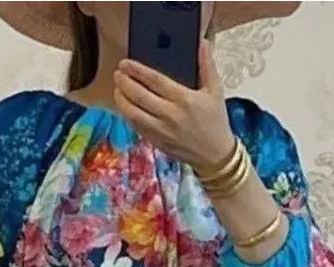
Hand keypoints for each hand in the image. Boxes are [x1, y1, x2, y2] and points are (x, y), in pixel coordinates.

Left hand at [113, 40, 233, 172]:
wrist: (215, 156)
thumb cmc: (215, 122)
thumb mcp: (215, 90)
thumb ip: (207, 65)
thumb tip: (202, 44)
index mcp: (184, 99)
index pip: (155, 80)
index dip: (137, 70)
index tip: (125, 63)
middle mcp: (170, 115)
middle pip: (139, 96)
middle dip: (124, 83)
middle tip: (117, 74)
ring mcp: (161, 131)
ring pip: (133, 114)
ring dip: (121, 100)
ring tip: (117, 89)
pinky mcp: (157, 142)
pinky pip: (136, 127)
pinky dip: (128, 116)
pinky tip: (125, 107)